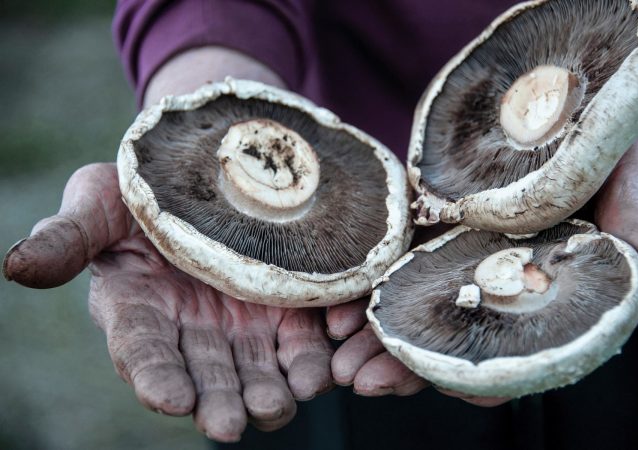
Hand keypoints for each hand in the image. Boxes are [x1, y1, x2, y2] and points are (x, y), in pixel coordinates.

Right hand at [3, 163, 333, 440]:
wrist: (208, 174)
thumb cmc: (141, 190)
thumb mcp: (97, 204)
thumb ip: (66, 238)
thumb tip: (16, 267)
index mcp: (140, 309)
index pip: (143, 352)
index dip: (155, 376)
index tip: (169, 398)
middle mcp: (192, 328)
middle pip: (205, 374)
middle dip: (217, 401)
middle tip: (229, 424)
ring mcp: (242, 323)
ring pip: (256, 370)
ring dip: (268, 393)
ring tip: (276, 406)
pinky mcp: (284, 310)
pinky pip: (301, 344)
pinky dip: (311, 362)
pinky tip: (322, 373)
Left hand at [327, 124, 637, 406]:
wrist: (565, 100)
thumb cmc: (606, 142)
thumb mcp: (627, 170)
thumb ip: (633, 215)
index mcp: (546, 283)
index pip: (520, 344)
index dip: (495, 372)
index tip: (466, 393)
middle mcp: (496, 278)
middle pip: (454, 334)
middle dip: (411, 364)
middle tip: (365, 384)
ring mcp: (457, 253)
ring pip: (414, 307)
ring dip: (377, 337)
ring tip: (339, 360)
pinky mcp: (428, 223)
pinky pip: (391, 261)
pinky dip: (364, 288)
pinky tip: (333, 311)